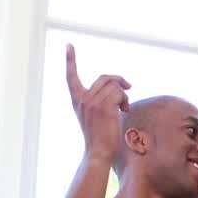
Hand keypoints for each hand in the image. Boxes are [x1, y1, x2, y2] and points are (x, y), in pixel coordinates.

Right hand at [65, 44, 130, 163]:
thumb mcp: (97, 115)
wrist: (98, 153)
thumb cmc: (101, 137)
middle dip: (119, 81)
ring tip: (124, 108)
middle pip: (105, 77)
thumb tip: (119, 86)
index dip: (70, 60)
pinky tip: (124, 111)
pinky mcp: (104, 107)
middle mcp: (82, 99)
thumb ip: (102, 99)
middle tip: (128, 88)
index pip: (71, 76)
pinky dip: (125, 100)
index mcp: (77, 100)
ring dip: (124, 95)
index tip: (69, 45)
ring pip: (114, 85)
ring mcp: (92, 102)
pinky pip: (120, 93)